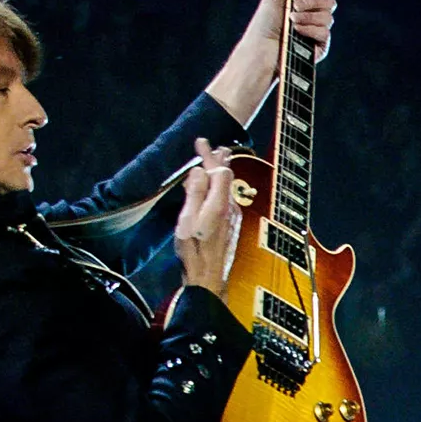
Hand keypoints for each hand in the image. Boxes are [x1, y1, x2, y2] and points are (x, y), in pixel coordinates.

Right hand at [174, 138, 243, 292]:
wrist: (209, 279)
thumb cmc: (194, 252)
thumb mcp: (187, 220)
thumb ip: (194, 194)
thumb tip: (200, 172)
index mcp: (219, 204)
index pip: (219, 170)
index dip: (210, 154)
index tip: (201, 142)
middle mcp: (230, 208)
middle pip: (227, 177)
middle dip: (219, 160)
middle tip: (214, 147)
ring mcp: (233, 218)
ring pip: (228, 188)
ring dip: (221, 172)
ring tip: (217, 160)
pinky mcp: (232, 227)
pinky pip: (227, 198)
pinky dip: (220, 186)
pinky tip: (215, 189)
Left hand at [205, 0, 337, 123]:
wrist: (262, 49)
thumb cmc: (264, 25)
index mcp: (304, 2)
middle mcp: (313, 16)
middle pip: (330, 2)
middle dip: (312, 2)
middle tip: (294, 6)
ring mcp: (317, 32)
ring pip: (328, 17)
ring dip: (308, 17)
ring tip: (291, 22)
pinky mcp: (320, 47)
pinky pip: (325, 33)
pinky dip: (310, 30)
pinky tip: (297, 32)